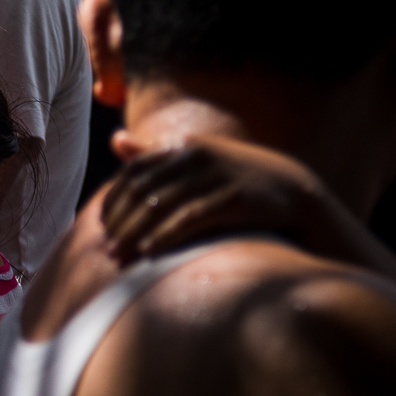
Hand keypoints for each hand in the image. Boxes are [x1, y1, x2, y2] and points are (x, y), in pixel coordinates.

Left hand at [100, 133, 325, 263]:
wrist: (294, 193)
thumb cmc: (236, 181)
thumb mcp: (197, 162)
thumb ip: (155, 155)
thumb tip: (116, 139)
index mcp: (184, 147)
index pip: (133, 171)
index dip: (113, 200)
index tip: (101, 227)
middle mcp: (197, 157)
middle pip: (142, 190)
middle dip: (119, 221)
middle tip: (106, 249)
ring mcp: (217, 176)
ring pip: (160, 205)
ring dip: (134, 233)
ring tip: (118, 256)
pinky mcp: (234, 199)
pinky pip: (189, 218)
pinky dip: (164, 235)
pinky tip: (149, 252)